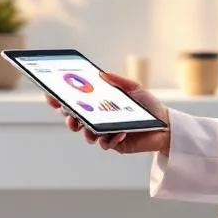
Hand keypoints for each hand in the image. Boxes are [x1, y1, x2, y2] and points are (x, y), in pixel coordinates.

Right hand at [45, 72, 170, 154]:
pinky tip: (120, 132)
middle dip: (69, 119)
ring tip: (91, 128)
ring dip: (87, 132)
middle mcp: (99, 120)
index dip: (61, 101)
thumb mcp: (134, 88)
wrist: (166, 125)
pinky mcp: (116, 144)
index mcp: (99, 105)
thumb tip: (101, 73)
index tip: (52, 96)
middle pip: (76, 121)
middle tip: (70, 116)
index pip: (76, 103)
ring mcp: (106, 133)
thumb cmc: (149, 106)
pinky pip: (107, 144)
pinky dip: (110, 138)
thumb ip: (117, 80)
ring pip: (88, 135)